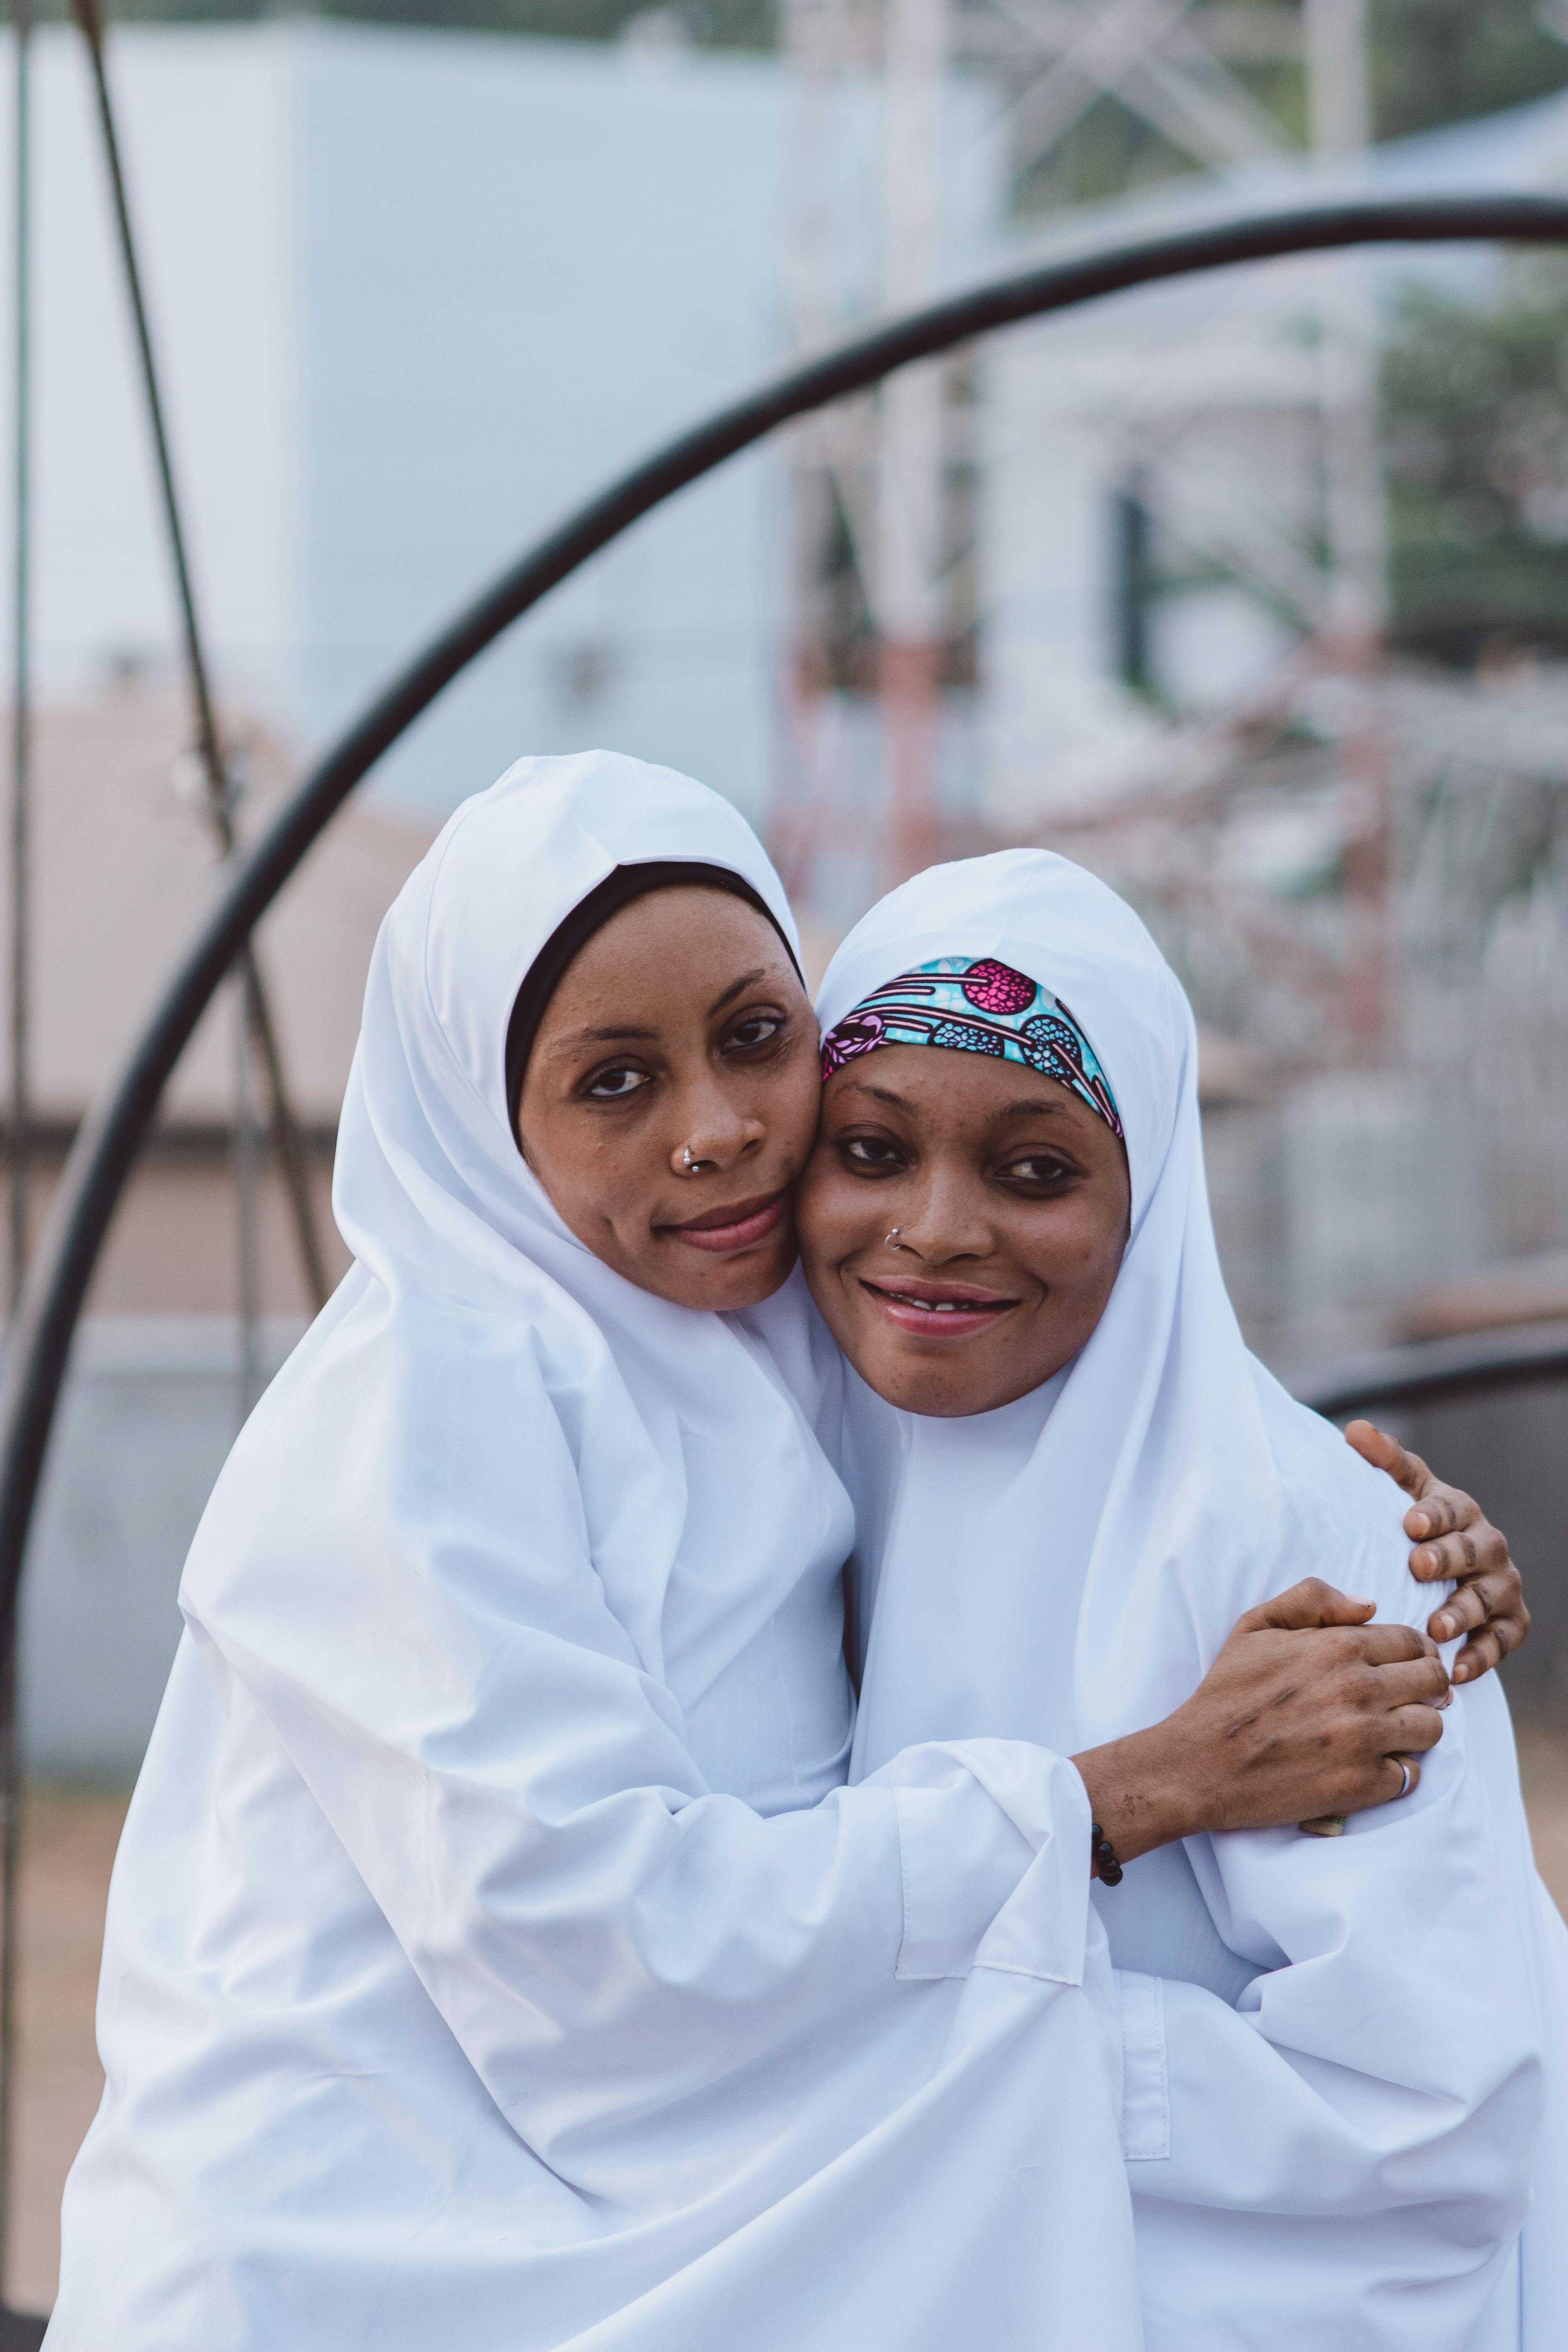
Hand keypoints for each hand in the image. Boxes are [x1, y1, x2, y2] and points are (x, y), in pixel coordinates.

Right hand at [1073, 1578, 1447, 1869]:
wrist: (1199, 1764)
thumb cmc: (1227, 1692)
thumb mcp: (1256, 1625)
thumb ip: (1313, 1599)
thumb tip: (1370, 1605)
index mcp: (1338, 1646)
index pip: (1414, 1640)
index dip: (1417, 1651)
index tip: (1408, 1664)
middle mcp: (1359, 1689)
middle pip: (1434, 1681)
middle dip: (1426, 1686)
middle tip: (1406, 1696)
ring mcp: (1364, 1740)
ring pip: (1432, 1728)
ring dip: (1418, 1727)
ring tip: (1392, 1730)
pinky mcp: (1361, 1785)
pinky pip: (1410, 1775)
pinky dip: (1397, 1770)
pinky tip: (1372, 1763)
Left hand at [1344, 1421, 1527, 1684]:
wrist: (1439, 1574)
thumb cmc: (1411, 1528)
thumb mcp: (1398, 1491)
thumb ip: (1382, 1462)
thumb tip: (1356, 1430)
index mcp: (1457, 1509)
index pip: (1449, 1507)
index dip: (1433, 1514)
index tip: (1410, 1523)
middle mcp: (1487, 1544)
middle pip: (1473, 1549)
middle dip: (1448, 1558)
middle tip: (1418, 1568)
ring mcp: (1501, 1584)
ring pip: (1488, 1597)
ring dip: (1463, 1612)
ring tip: (1435, 1627)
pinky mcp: (1510, 1621)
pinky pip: (1503, 1640)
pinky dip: (1482, 1656)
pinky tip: (1455, 1670)